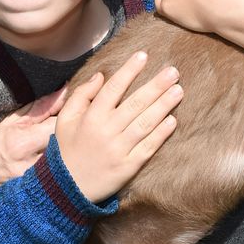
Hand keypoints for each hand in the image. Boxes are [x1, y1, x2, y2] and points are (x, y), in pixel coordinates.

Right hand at [0, 86, 67, 205]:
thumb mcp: (8, 122)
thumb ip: (39, 108)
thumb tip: (65, 91)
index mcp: (20, 144)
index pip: (60, 128)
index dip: (68, 122)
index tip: (69, 120)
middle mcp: (25, 168)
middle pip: (65, 152)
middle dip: (69, 143)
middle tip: (67, 139)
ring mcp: (26, 189)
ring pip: (60, 171)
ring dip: (62, 162)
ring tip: (59, 157)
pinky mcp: (26, 203)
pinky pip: (51, 188)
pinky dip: (54, 179)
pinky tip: (51, 175)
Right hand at [55, 52, 182, 202]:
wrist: (67, 188)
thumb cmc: (68, 149)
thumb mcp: (65, 120)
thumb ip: (81, 95)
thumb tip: (101, 75)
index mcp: (91, 117)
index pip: (113, 88)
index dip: (129, 70)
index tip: (143, 55)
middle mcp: (106, 131)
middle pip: (135, 103)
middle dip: (156, 85)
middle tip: (173, 71)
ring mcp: (119, 149)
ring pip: (145, 123)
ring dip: (164, 106)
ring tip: (178, 90)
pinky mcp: (129, 167)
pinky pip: (148, 147)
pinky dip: (161, 134)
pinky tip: (173, 120)